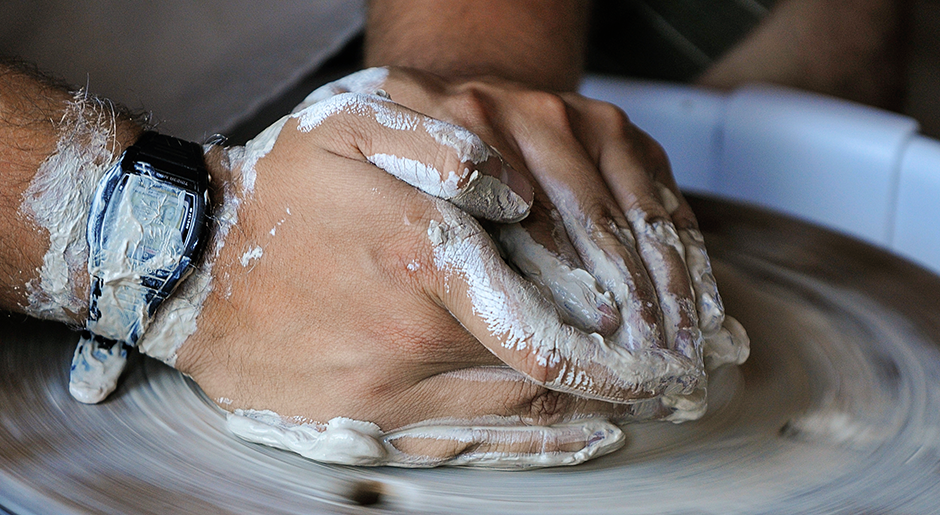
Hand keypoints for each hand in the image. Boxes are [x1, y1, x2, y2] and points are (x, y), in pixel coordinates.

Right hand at [144, 91, 703, 467]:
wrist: (188, 266)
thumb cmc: (278, 189)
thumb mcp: (353, 120)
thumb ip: (444, 141)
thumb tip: (520, 190)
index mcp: (425, 259)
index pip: (556, 314)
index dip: (628, 336)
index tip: (678, 339)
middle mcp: (416, 338)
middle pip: (552, 369)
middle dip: (630, 374)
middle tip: (686, 374)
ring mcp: (392, 394)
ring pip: (524, 414)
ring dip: (598, 408)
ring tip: (654, 401)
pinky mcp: (370, 429)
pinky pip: (473, 451)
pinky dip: (541, 447)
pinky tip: (586, 436)